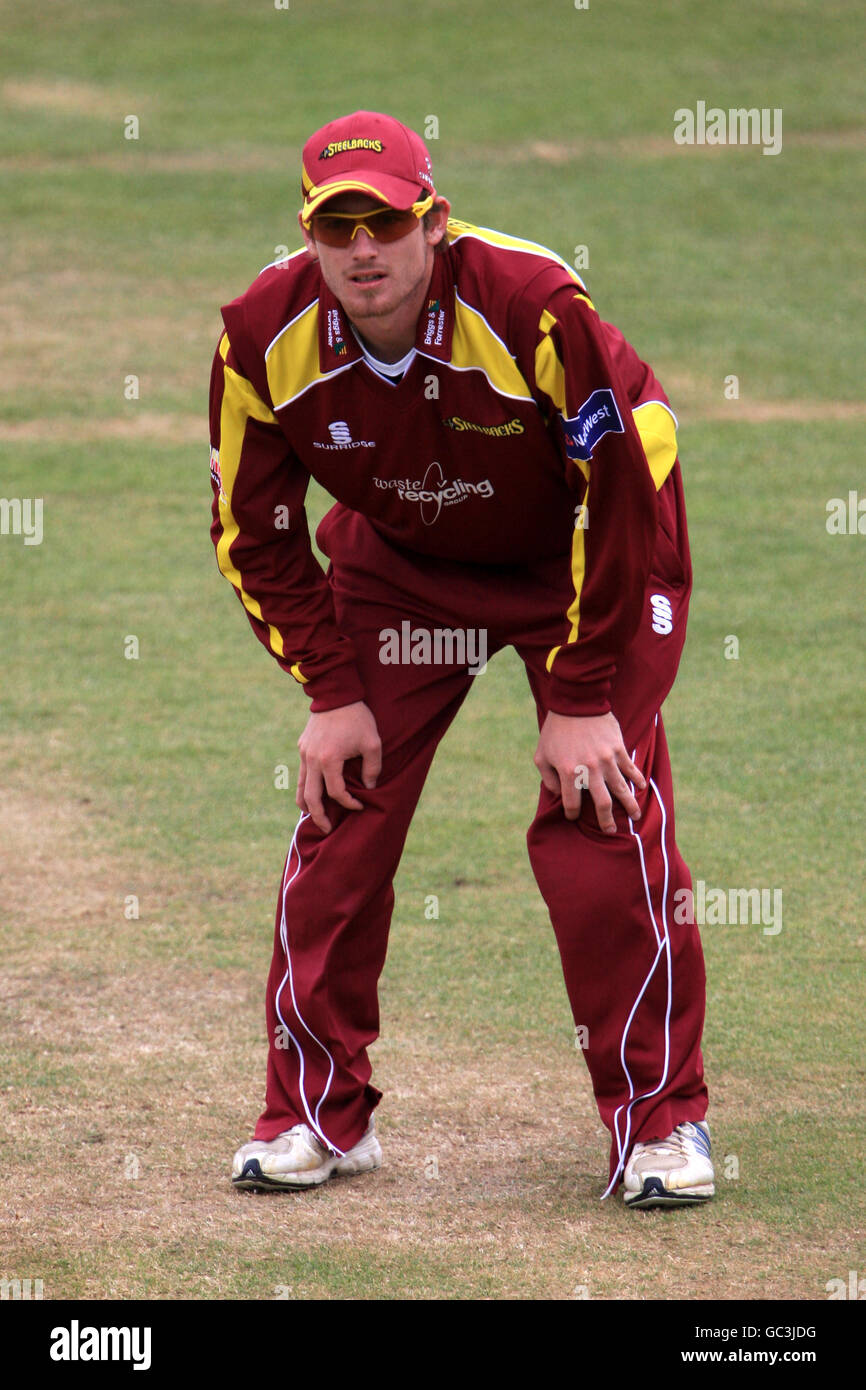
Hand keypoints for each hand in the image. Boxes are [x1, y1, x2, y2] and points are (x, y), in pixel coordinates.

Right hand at [296, 701, 381, 833]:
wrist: (335, 694)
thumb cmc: (357, 718)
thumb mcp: (372, 743)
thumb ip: (372, 768)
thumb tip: (368, 788)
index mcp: (329, 760)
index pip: (336, 792)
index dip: (348, 803)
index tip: (359, 805)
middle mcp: (312, 760)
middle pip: (310, 798)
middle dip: (319, 816)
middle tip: (327, 829)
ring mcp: (304, 754)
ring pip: (301, 788)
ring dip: (307, 806)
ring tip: (315, 817)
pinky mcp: (302, 748)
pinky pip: (302, 774)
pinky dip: (307, 788)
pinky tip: (315, 794)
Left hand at [534, 710, 645, 834]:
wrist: (576, 703)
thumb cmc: (556, 730)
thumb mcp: (541, 755)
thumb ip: (547, 778)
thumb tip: (557, 794)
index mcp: (568, 772)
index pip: (572, 803)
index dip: (572, 813)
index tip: (573, 816)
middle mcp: (589, 769)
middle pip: (602, 803)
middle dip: (606, 820)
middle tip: (610, 830)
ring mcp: (606, 759)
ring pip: (621, 789)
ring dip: (629, 805)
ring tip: (635, 817)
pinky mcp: (618, 748)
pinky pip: (630, 768)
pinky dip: (637, 779)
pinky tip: (641, 788)